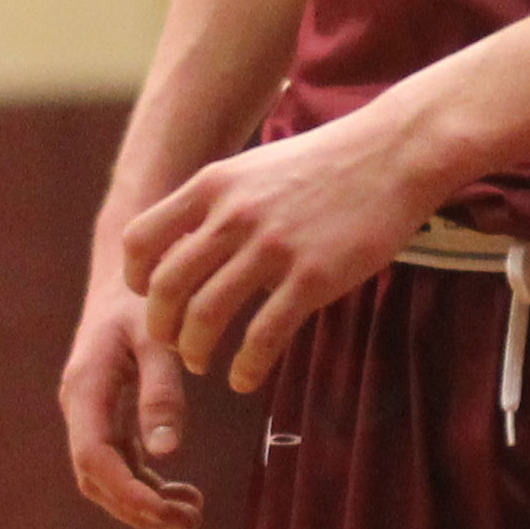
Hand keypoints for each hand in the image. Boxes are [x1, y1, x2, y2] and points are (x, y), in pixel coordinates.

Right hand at [59, 281, 203, 528]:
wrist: (129, 266)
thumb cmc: (144, 294)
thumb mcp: (156, 335)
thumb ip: (160, 389)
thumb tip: (167, 451)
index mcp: (85, 387)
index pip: (94, 458)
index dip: (127, 493)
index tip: (166, 512)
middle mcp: (81, 405)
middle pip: (97, 477)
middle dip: (139, 508)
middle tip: (190, 520)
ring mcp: (92, 411)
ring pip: (107, 475)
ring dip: (144, 501)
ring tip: (192, 513)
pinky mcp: (108, 411)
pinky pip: (120, 460)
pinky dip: (147, 482)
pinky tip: (181, 492)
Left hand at [123, 114, 432, 395]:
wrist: (394, 152)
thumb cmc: (328, 160)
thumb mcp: (258, 166)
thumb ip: (222, 200)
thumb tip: (189, 242)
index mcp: (215, 183)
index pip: (141, 238)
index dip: (135, 279)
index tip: (149, 299)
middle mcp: (234, 214)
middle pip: (165, 286)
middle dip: (162, 327)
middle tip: (175, 344)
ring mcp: (273, 246)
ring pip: (205, 316)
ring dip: (196, 351)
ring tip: (206, 364)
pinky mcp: (312, 277)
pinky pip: (262, 336)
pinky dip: (245, 367)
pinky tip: (246, 377)